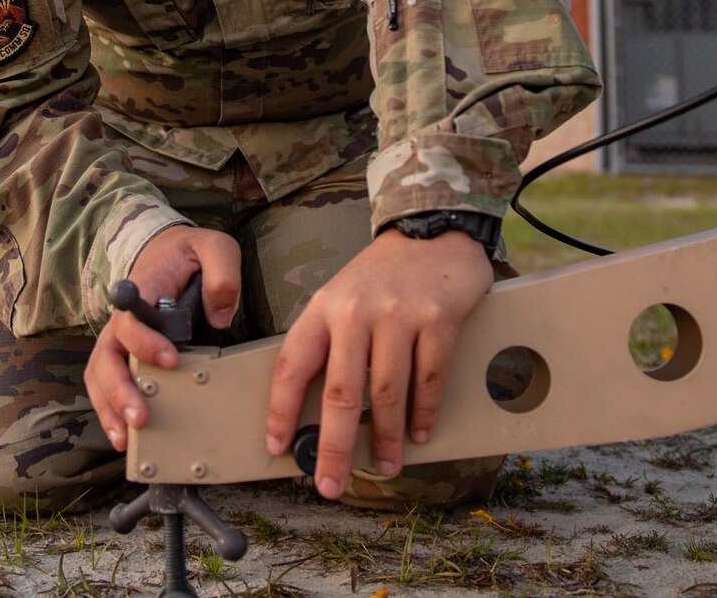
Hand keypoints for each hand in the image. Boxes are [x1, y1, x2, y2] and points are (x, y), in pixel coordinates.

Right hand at [84, 225, 239, 453]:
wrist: (166, 251)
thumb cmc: (190, 253)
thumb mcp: (215, 246)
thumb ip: (222, 273)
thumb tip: (219, 316)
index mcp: (143, 291)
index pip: (132, 321)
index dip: (145, 343)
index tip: (171, 361)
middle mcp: (123, 319)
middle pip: (107, 357)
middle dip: (120, 391)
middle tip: (141, 418)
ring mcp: (119, 338)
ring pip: (100, 375)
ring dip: (109, 407)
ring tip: (125, 439)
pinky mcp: (124, 353)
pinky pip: (106, 382)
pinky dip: (109, 409)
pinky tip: (122, 435)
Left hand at [264, 229, 492, 499]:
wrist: (432, 233)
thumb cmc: (381, 276)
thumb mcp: (341, 297)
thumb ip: (328, 344)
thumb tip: (315, 411)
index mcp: (324, 307)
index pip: (292, 365)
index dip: (280, 410)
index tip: (277, 446)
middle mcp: (357, 310)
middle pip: (341, 393)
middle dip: (334, 447)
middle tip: (330, 483)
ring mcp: (399, 314)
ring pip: (388, 393)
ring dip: (386, 439)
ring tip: (385, 466)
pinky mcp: (439, 319)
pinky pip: (429, 379)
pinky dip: (424, 413)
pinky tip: (419, 433)